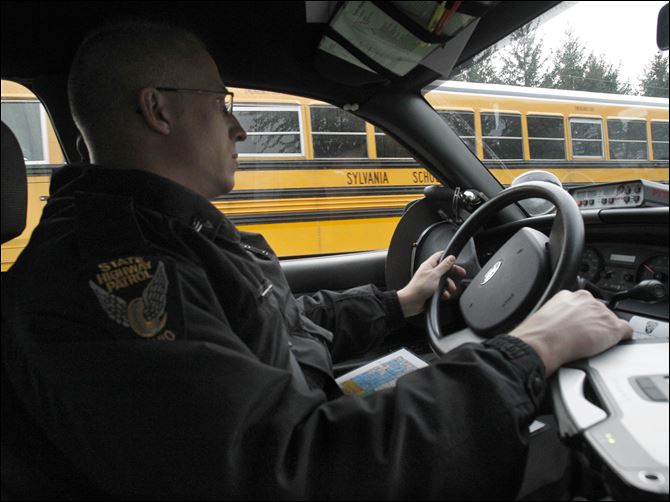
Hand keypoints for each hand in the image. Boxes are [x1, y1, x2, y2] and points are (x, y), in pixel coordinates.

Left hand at [397, 252, 466, 317]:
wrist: (411, 302)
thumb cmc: (419, 287)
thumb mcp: (435, 274)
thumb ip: (444, 266)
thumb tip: (451, 258)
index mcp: (429, 265)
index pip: (440, 256)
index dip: (449, 257)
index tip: (456, 260)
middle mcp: (430, 272)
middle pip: (445, 269)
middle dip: (453, 273)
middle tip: (461, 274)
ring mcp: (431, 282)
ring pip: (445, 281)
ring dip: (449, 285)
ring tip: (450, 289)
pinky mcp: (431, 291)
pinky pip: (442, 290)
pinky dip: (444, 293)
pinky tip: (444, 295)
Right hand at [510, 290, 632, 375]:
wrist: (543, 342)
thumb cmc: (538, 333)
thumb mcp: (544, 316)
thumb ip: (557, 314)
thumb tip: (558, 324)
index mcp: (569, 295)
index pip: (584, 303)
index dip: (583, 316)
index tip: (579, 324)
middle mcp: (587, 300)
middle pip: (599, 311)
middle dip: (594, 323)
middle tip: (583, 336)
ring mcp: (601, 313)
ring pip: (611, 321)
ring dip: (604, 332)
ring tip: (591, 344)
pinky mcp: (613, 327)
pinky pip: (627, 331)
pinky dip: (622, 339)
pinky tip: (611, 346)